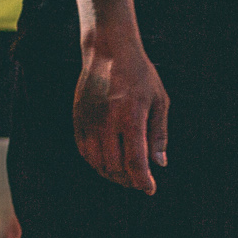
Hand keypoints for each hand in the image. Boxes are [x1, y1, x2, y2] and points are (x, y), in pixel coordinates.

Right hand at [73, 35, 168, 193]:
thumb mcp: (159, 101)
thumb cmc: (140, 75)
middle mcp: (107, 121)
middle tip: (139, 180)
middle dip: (129, 180)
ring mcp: (89, 119)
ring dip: (111, 174)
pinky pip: (84, 150)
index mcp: (131, 116)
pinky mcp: (78, 117)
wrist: (108, 49)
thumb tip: (159, 164)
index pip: (135, 162)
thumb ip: (159, 134)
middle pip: (115, 167)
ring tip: (124, 173)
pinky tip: (108, 161)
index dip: (143, 181)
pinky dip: (95, 162)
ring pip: (97, 162)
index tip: (150, 188)